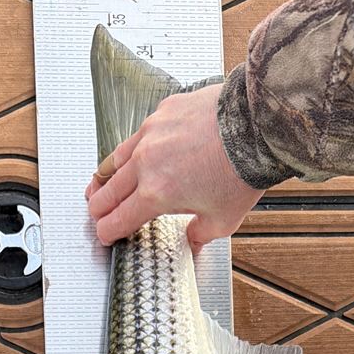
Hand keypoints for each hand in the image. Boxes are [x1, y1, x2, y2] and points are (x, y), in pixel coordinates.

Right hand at [85, 85, 264, 249]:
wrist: (256, 125)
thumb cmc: (242, 171)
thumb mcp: (223, 220)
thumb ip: (200, 234)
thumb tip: (192, 241)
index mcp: (156, 195)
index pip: (118, 220)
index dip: (107, 232)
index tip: (106, 235)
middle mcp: (146, 163)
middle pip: (108, 191)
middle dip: (99, 208)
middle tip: (97, 214)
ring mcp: (151, 134)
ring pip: (115, 159)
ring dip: (105, 177)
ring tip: (99, 185)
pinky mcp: (163, 112)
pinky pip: (139, 134)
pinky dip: (132, 149)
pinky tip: (136, 154)